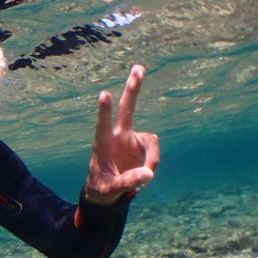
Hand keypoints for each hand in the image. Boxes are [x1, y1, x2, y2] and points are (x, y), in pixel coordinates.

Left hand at [85, 64, 159, 205]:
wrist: (107, 190)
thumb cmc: (103, 186)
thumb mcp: (111, 189)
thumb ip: (128, 182)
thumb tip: (148, 174)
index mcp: (103, 143)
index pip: (103, 125)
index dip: (104, 111)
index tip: (104, 94)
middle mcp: (118, 136)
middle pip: (127, 109)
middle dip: (133, 89)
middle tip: (139, 68)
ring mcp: (132, 139)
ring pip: (151, 140)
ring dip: (152, 157)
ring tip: (145, 176)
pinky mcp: (143, 146)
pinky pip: (154, 152)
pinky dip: (153, 162)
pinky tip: (146, 173)